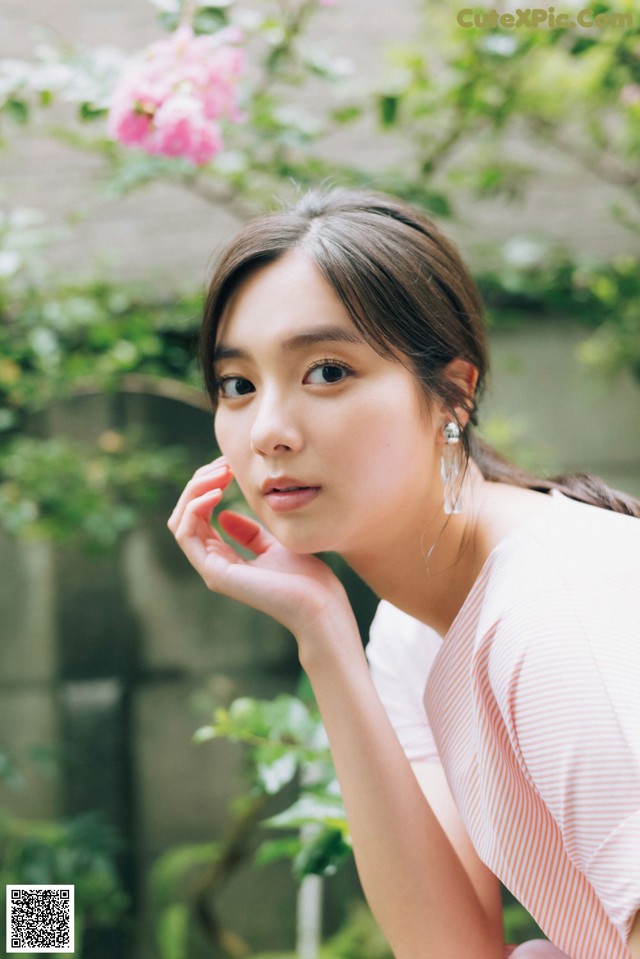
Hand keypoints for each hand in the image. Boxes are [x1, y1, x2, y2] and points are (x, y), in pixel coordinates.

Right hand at [167, 456, 354, 639]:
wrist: (320, 604)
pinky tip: (216, 492)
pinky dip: (194, 508)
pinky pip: (186, 534)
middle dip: (199, 483)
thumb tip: (225, 516)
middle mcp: (213, 564)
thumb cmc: (306, 578)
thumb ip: (250, 533)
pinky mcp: (215, 573)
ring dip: (194, 490)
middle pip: (185, 515)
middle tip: (223, 462)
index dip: (208, 486)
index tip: (229, 465)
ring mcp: (211, 570)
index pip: (198, 517)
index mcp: (224, 558)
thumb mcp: (275, 544)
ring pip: (180, 521)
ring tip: (219, 472)